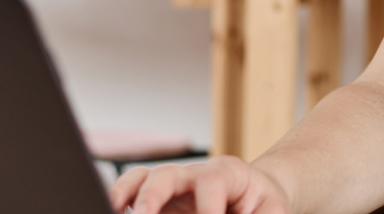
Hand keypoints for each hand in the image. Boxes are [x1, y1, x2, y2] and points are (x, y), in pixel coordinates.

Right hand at [109, 156, 290, 213]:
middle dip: (153, 195)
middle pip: (169, 174)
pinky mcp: (160, 200)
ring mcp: (175, 186)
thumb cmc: (265, 204)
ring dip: (127, 195)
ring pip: (144, 178)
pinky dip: (120, 198)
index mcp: (229, 173)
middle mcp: (196, 174)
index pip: (211, 182)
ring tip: (113, 210)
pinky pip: (133, 190)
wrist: (258, 196)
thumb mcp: (271, 212)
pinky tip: (113, 211)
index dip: (206, 208)